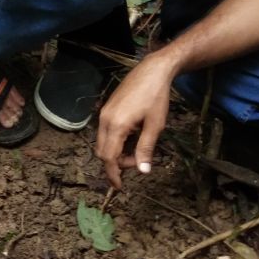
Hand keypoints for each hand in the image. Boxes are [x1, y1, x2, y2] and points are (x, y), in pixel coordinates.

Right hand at [96, 54, 176, 189]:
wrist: (151, 71)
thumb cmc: (156, 98)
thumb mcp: (155, 125)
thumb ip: (146, 148)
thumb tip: (143, 171)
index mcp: (116, 126)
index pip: (109, 157)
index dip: (113, 174)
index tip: (120, 187)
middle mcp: (105, 120)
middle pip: (102, 152)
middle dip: (115, 163)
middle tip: (137, 163)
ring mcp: (103, 114)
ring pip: (102, 142)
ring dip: (115, 152)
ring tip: (135, 151)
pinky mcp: (106, 109)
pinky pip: (104, 132)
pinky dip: (114, 141)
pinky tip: (130, 138)